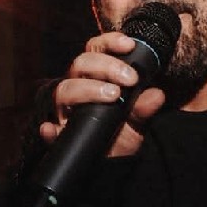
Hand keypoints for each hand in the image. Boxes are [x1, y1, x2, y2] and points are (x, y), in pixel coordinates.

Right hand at [37, 31, 167, 159]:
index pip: (96, 50)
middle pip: (80, 64)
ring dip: (88, 89)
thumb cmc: (121, 134)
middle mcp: (77, 88)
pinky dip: (50, 129)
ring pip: (64, 89)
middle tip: (130, 80)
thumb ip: (145, 107)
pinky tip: (53, 129)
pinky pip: (50, 130)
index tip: (129, 45)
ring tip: (113, 95)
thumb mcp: (138, 121)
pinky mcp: (59, 134)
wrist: (112, 164)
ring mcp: (65, 110)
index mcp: (94, 77)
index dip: (110, 42)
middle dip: (106, 66)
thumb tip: (156, 95)